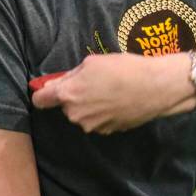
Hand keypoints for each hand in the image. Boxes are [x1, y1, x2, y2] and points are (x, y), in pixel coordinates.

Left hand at [31, 53, 177, 134]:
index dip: (43, 93)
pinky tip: (118, 101)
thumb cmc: (123, 69)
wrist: (154, 88)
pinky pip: (98, 121)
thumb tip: (54, 85)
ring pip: (82, 114)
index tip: (48, 89)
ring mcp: (92, 126)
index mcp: (68, 95)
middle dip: (74, 96)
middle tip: (94, 82)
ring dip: (89, 105)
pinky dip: (103, 112)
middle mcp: (75, 115)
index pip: (40, 100)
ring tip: (110, 90)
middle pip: (65, 106)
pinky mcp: (107, 132)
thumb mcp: (92, 62)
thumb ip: (69, 75)